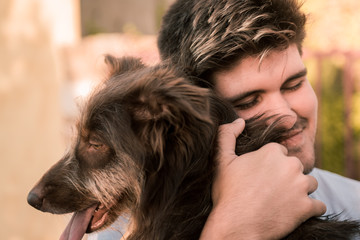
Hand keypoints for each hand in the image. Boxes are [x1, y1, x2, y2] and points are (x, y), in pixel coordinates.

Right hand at [200, 118, 325, 239]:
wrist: (235, 225)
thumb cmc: (228, 193)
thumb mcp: (221, 160)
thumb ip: (227, 135)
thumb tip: (238, 120)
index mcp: (272, 152)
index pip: (280, 153)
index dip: (269, 164)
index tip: (261, 176)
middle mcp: (290, 165)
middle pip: (296, 167)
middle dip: (287, 176)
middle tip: (270, 189)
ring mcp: (300, 187)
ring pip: (309, 184)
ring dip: (300, 190)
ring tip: (282, 200)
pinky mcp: (307, 207)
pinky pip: (318, 205)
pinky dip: (309, 209)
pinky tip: (295, 212)